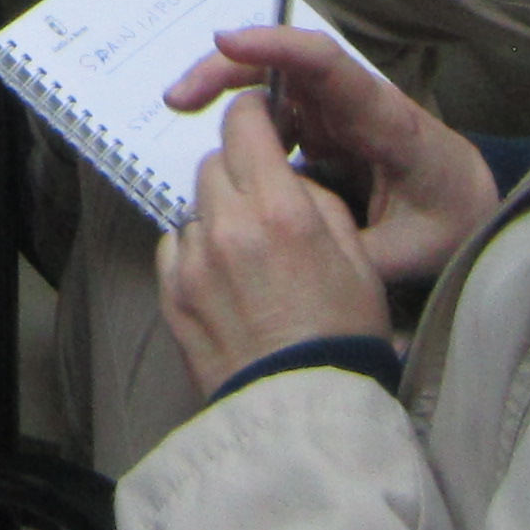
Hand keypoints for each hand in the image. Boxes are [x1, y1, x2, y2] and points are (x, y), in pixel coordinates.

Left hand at [159, 81, 397, 390]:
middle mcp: (227, 227)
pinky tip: (223, 279)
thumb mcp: (358, 261)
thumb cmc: (343, 338)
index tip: (262, 121)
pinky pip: (174, 247)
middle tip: (263, 200)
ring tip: (248, 254)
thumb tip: (289, 177)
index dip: (254, 115)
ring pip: (194, 206)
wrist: (303, 413)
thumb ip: (319, 203)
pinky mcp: (171, 295)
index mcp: (279, 212)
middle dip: (238, 170)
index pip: (245, 126)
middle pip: (214, 163)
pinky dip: (194, 251)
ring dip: (217, 215)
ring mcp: (192, 262)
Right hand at [171, 24, 500, 291]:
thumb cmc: (449, 218)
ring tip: (181, 107)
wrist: (468, 204)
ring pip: (273, 86)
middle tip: (178, 96)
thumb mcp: (415, 250)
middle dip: (229, 68)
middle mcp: (353, 103)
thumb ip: (357, 256)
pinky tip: (218, 150)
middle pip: (286, 64)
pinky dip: (241, 124)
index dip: (277, 47)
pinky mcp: (322, 128)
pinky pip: (274, 115)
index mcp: (384, 119)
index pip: (329, 65)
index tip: (226, 42)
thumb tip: (297, 263)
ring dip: (226, 89)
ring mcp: (335, 112)